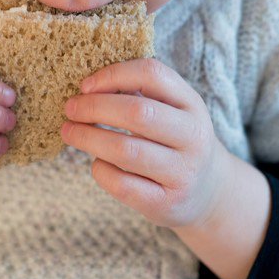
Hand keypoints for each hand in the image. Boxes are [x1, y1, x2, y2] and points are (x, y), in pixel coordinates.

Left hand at [61, 58, 231, 229]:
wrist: (209, 193)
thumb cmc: (175, 141)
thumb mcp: (172, 110)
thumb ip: (140, 92)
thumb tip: (88, 86)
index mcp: (192, 104)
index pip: (152, 74)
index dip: (113, 75)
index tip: (85, 85)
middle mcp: (193, 137)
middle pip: (137, 112)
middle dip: (94, 107)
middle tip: (70, 108)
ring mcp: (182, 173)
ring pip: (126, 150)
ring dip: (88, 138)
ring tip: (69, 132)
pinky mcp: (166, 204)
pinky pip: (122, 184)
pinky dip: (101, 170)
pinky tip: (96, 162)